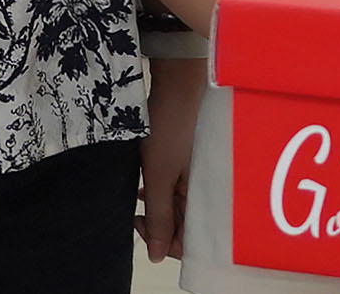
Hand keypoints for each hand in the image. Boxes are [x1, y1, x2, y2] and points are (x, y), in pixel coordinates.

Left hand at [139, 54, 205, 260]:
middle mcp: (204, 191)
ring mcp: (195, 176)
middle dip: (158, 225)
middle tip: (136, 213)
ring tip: (137, 196)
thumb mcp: (159, 175)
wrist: (178, 83)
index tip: (140, 226)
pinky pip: (173, 190)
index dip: (164, 242)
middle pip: (182, 226)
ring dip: (155, 208)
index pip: (189, 240)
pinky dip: (157, 192)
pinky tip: (142, 185)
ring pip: (175, 208)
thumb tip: (158, 256)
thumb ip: (160, 216)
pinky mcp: (187, 163)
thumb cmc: (172, 128)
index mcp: (204, 197)